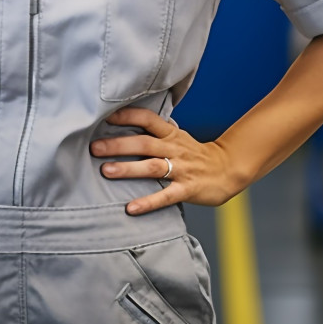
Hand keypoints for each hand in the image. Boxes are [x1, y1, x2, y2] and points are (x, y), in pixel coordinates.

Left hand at [89, 107, 241, 214]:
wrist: (228, 169)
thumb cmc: (194, 153)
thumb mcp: (176, 136)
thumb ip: (154, 132)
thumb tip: (121, 124)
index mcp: (170, 133)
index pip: (147, 118)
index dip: (127, 116)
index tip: (104, 116)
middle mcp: (174, 148)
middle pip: (144, 143)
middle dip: (118, 145)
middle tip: (94, 148)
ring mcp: (181, 169)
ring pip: (152, 167)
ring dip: (128, 169)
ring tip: (106, 171)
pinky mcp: (187, 189)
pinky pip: (165, 196)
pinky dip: (148, 202)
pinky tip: (131, 208)